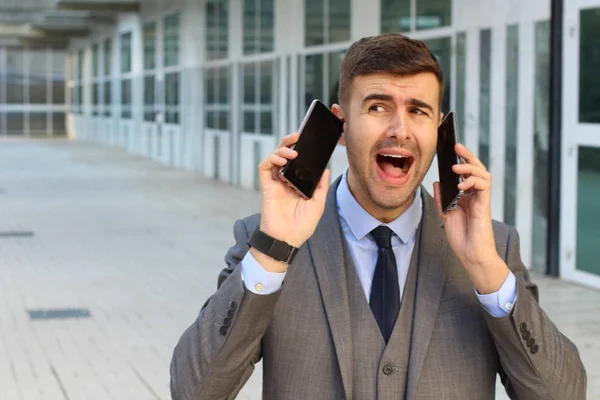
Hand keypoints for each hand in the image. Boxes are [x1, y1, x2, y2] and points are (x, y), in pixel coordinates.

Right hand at [255, 132, 329, 260]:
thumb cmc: (302, 227)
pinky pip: (264, 168)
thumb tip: (326, 169)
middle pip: (284, 155)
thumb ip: (320, 187)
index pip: (298, 161)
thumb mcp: (318, 205)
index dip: (301, 149)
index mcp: (297, 183)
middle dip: (289, 142)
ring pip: (273, 158)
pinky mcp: (266, 187)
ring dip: (281, 150)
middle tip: (297, 135)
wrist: (287, 241)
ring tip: (292, 151)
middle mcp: (285, 181)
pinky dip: (271, 160)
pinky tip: (282, 160)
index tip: (309, 140)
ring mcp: (275, 183)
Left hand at [433, 144, 508, 293]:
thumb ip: (442, 198)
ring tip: (456, 166)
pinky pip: (484, 186)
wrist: (470, 254)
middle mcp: (475, 195)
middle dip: (468, 155)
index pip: (466, 172)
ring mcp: (481, 199)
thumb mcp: (445, 215)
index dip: (461, 160)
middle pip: (477, 168)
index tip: (451, 149)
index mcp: (466, 196)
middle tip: (457, 146)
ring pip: (483, 174)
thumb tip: (436, 181)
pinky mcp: (485, 205)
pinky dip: (473, 181)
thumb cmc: (461, 237)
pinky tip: (461, 184)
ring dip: (470, 167)